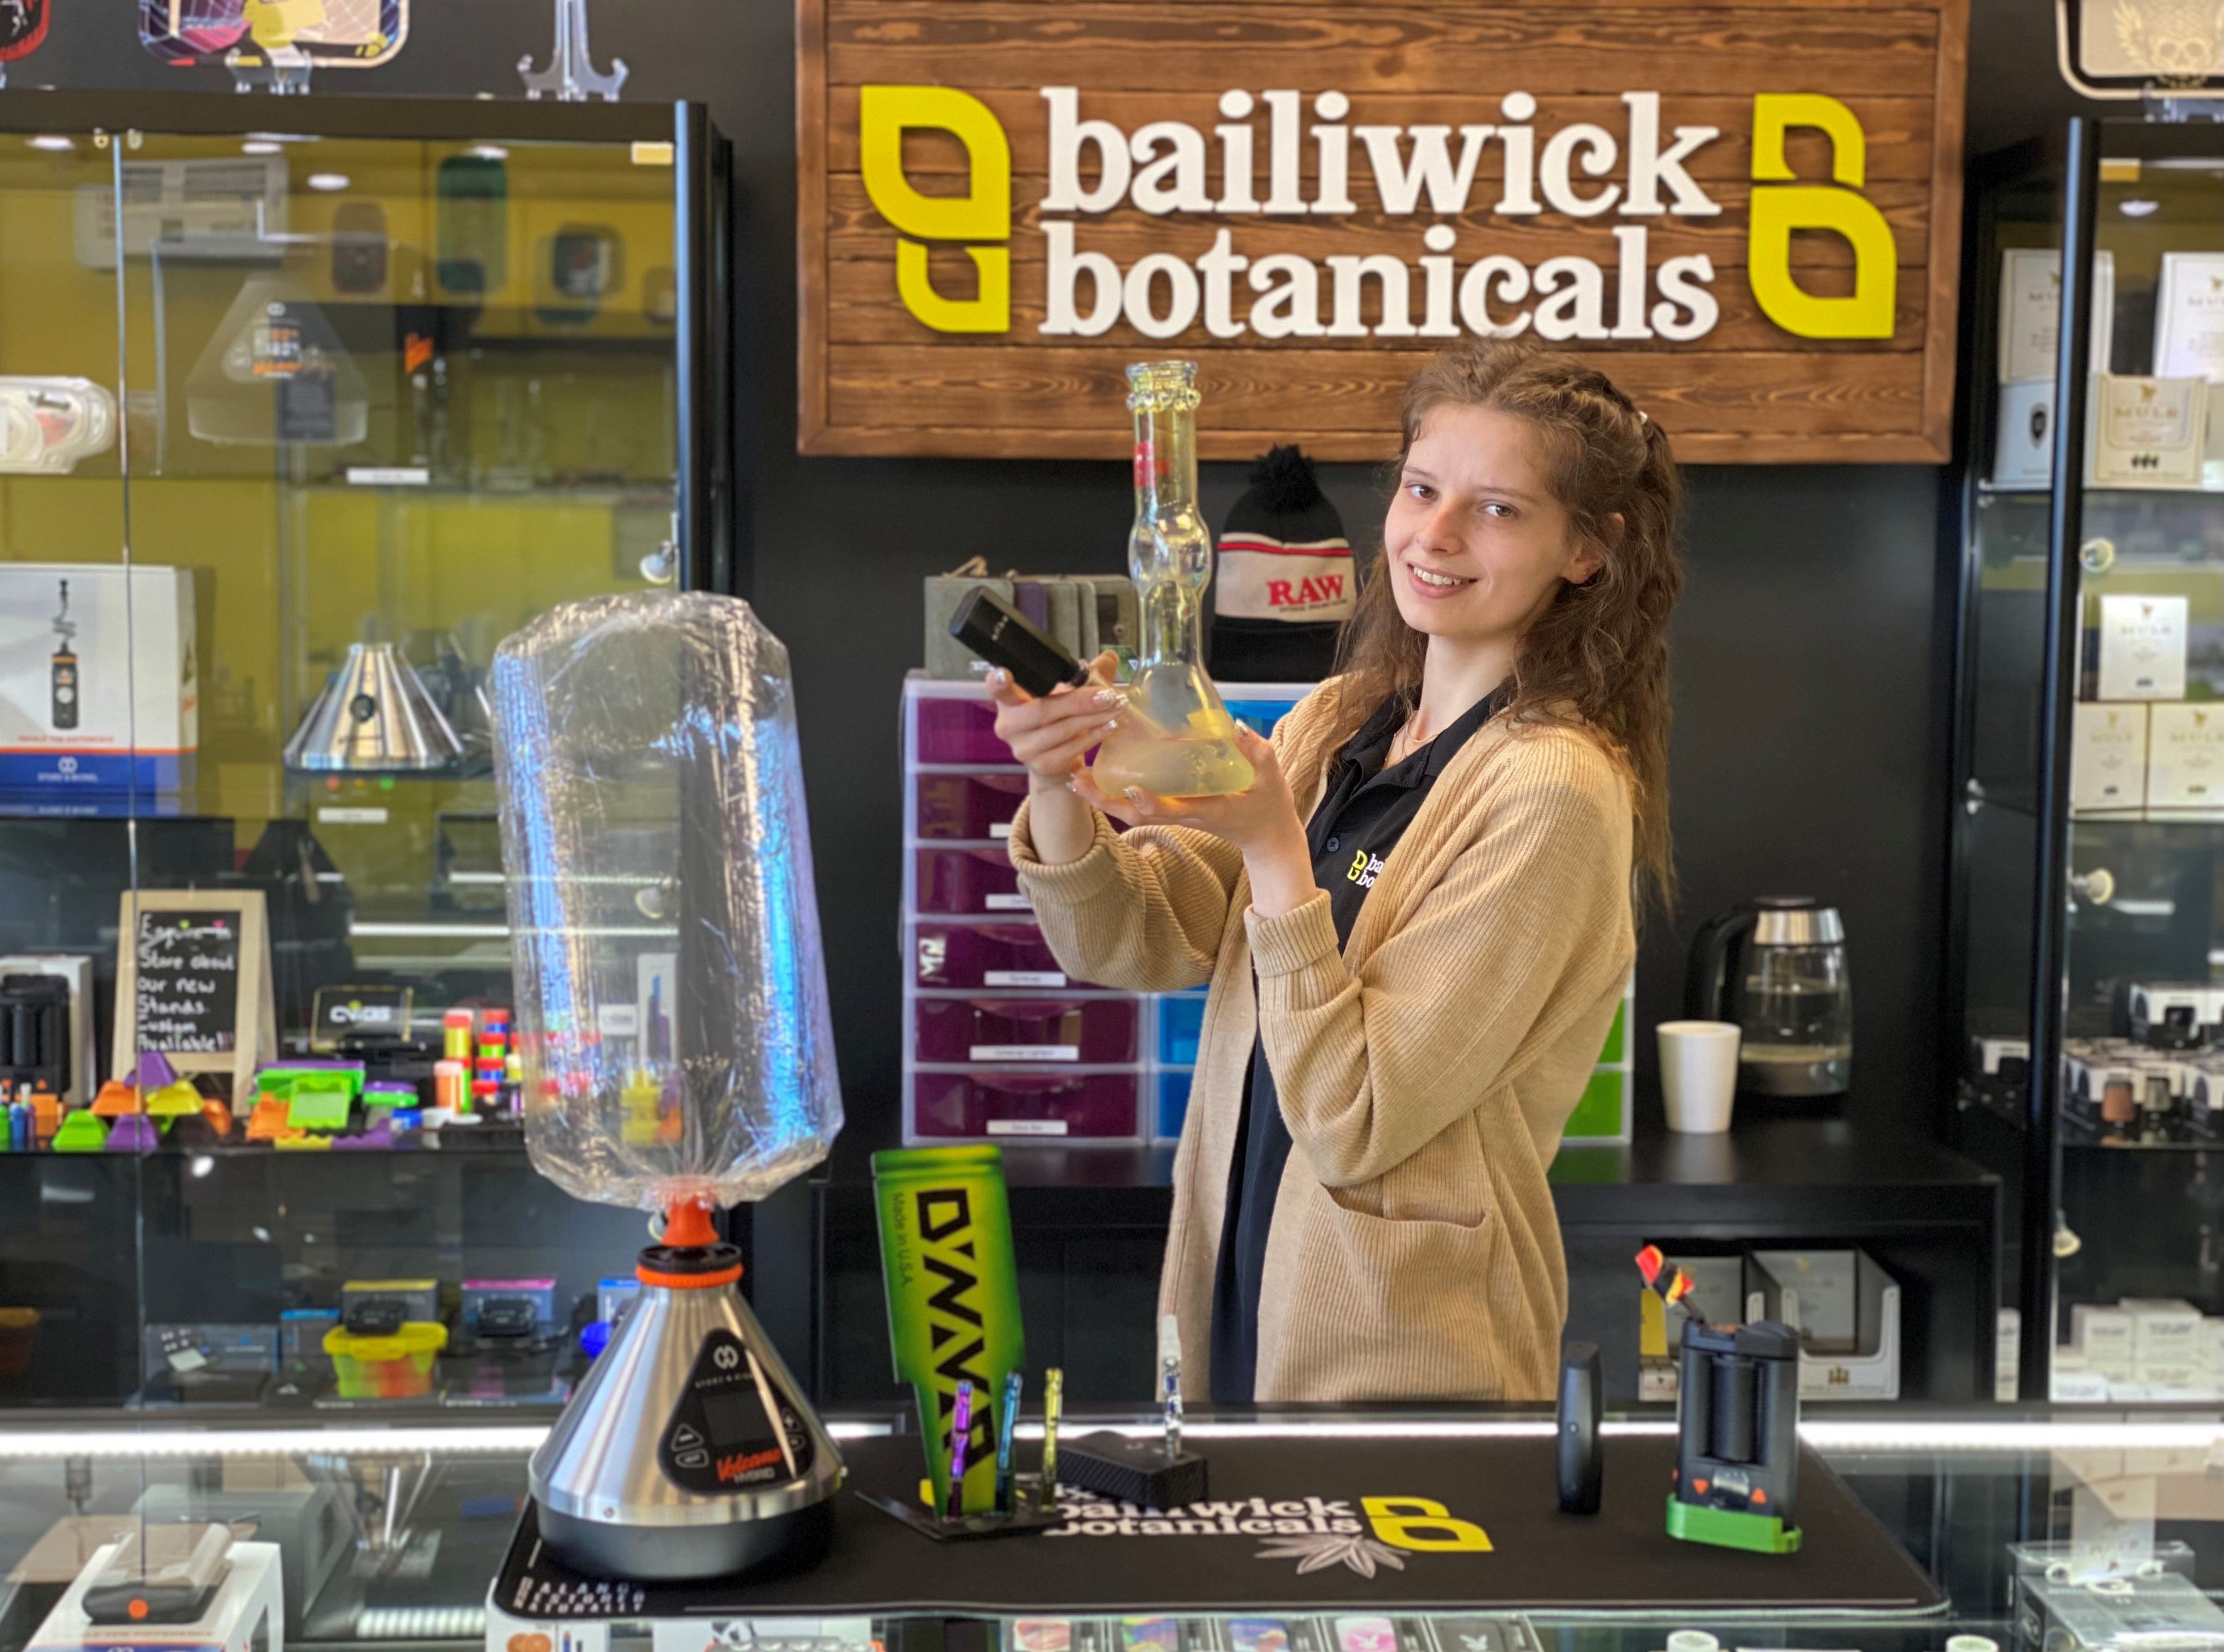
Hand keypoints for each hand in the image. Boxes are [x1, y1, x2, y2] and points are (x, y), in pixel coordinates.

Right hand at [986, 652, 1122, 793]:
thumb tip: (1110, 657)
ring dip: (1094, 718)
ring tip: (1116, 707)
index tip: (1002, 674)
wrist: (1054, 758)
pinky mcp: (1041, 765)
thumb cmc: (1057, 718)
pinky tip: (1110, 726)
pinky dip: (1094, 736)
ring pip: (1061, 730)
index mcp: (1009, 700)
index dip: (997, 682)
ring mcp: (1023, 748)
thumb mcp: (1066, 693)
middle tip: (1109, 695)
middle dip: (1079, 701)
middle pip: (1042, 711)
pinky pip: (1071, 748)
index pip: (996, 689)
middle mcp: (1009, 725)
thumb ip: (1086, 675)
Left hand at [1072, 723, 1306, 863]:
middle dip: (1106, 801)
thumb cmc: (1268, 807)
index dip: (1150, 801)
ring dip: (1104, 799)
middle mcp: (1186, 818)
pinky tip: (1099, 780)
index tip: (1129, 787)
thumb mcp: (1271, 778)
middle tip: (1078, 780)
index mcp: (1209, 811)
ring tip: (1077, 778)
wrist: (1266, 837)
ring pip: (1134, 814)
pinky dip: (1116, 796)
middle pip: (1139, 815)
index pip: (1175, 810)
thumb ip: (1257, 752)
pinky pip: (1140, 808)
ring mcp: (1178, 818)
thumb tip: (1237, 725)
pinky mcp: (1174, 813)